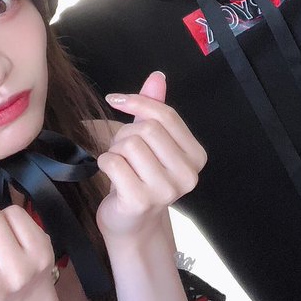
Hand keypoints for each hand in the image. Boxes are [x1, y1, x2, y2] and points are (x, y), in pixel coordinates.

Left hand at [95, 72, 207, 241]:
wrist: (132, 224)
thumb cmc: (141, 178)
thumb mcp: (151, 142)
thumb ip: (155, 109)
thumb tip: (157, 77)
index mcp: (195, 156)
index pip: (167, 116)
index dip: (138, 102)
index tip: (116, 99)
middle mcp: (187, 174)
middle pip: (147, 129)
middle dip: (125, 133)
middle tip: (123, 149)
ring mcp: (166, 190)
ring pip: (129, 144)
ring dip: (114, 150)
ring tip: (120, 164)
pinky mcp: (141, 201)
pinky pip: (114, 163)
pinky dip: (105, 163)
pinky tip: (111, 174)